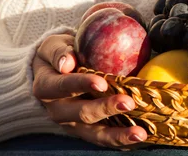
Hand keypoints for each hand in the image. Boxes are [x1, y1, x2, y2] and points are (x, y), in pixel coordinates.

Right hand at [32, 34, 147, 148]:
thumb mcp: (53, 45)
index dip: (82, 84)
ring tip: (140, 133)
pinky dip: (123, 141)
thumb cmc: (60, 54)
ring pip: (95, 134)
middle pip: (82, 113)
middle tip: (129, 103)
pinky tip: (141, 138)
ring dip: (118, 135)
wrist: (53, 74)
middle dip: (106, 109)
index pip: (63, 86)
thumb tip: (67, 62)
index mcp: (47, 87)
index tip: (102, 83)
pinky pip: (105, 139)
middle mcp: (58, 110)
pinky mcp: (86, 132)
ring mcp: (73, 125)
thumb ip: (59, 52)